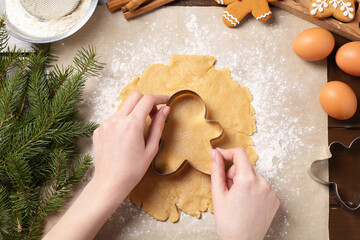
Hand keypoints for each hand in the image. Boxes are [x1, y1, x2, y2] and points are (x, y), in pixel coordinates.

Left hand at [44, 92, 168, 239]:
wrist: (109, 183)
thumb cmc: (132, 170)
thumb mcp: (151, 148)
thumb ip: (158, 125)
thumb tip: (165, 109)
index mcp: (132, 124)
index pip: (147, 99)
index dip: (159, 98)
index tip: (166, 100)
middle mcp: (117, 120)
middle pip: (135, 97)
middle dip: (147, 101)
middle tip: (154, 114)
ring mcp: (106, 124)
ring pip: (124, 107)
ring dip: (134, 111)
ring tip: (139, 129)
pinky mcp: (99, 129)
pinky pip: (114, 118)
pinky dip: (123, 121)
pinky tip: (125, 138)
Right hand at [211, 148, 279, 239]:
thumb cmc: (228, 222)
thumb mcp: (218, 194)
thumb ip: (217, 170)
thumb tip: (215, 154)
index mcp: (248, 180)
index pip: (239, 153)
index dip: (227, 153)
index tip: (219, 157)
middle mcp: (263, 183)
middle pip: (245, 166)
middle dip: (234, 173)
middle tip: (227, 190)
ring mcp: (271, 192)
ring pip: (253, 176)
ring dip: (243, 182)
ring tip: (237, 199)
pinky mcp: (275, 199)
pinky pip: (261, 186)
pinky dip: (253, 190)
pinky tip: (247, 203)